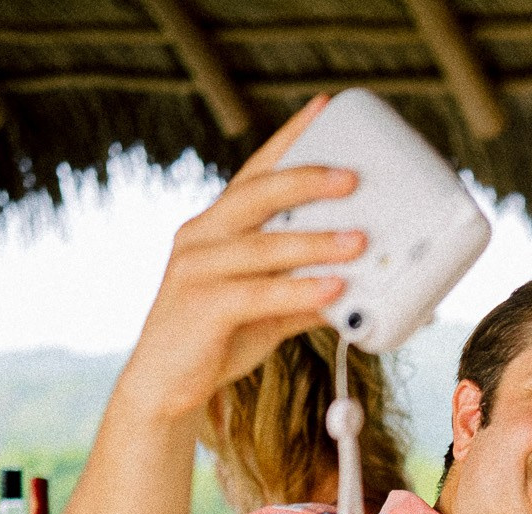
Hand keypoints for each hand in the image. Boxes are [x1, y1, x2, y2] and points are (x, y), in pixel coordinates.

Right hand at [115, 96, 365, 424]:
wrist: (165, 387)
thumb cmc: (217, 338)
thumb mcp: (268, 307)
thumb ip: (308, 290)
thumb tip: (366, 287)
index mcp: (217, 225)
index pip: (257, 171)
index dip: (291, 139)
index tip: (325, 108)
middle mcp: (201, 236)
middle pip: (256, 195)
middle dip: (306, 181)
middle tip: (354, 177)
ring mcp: (195, 268)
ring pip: (261, 245)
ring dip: (315, 242)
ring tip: (360, 241)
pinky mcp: (200, 306)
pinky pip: (257, 294)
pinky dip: (298, 290)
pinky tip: (334, 289)